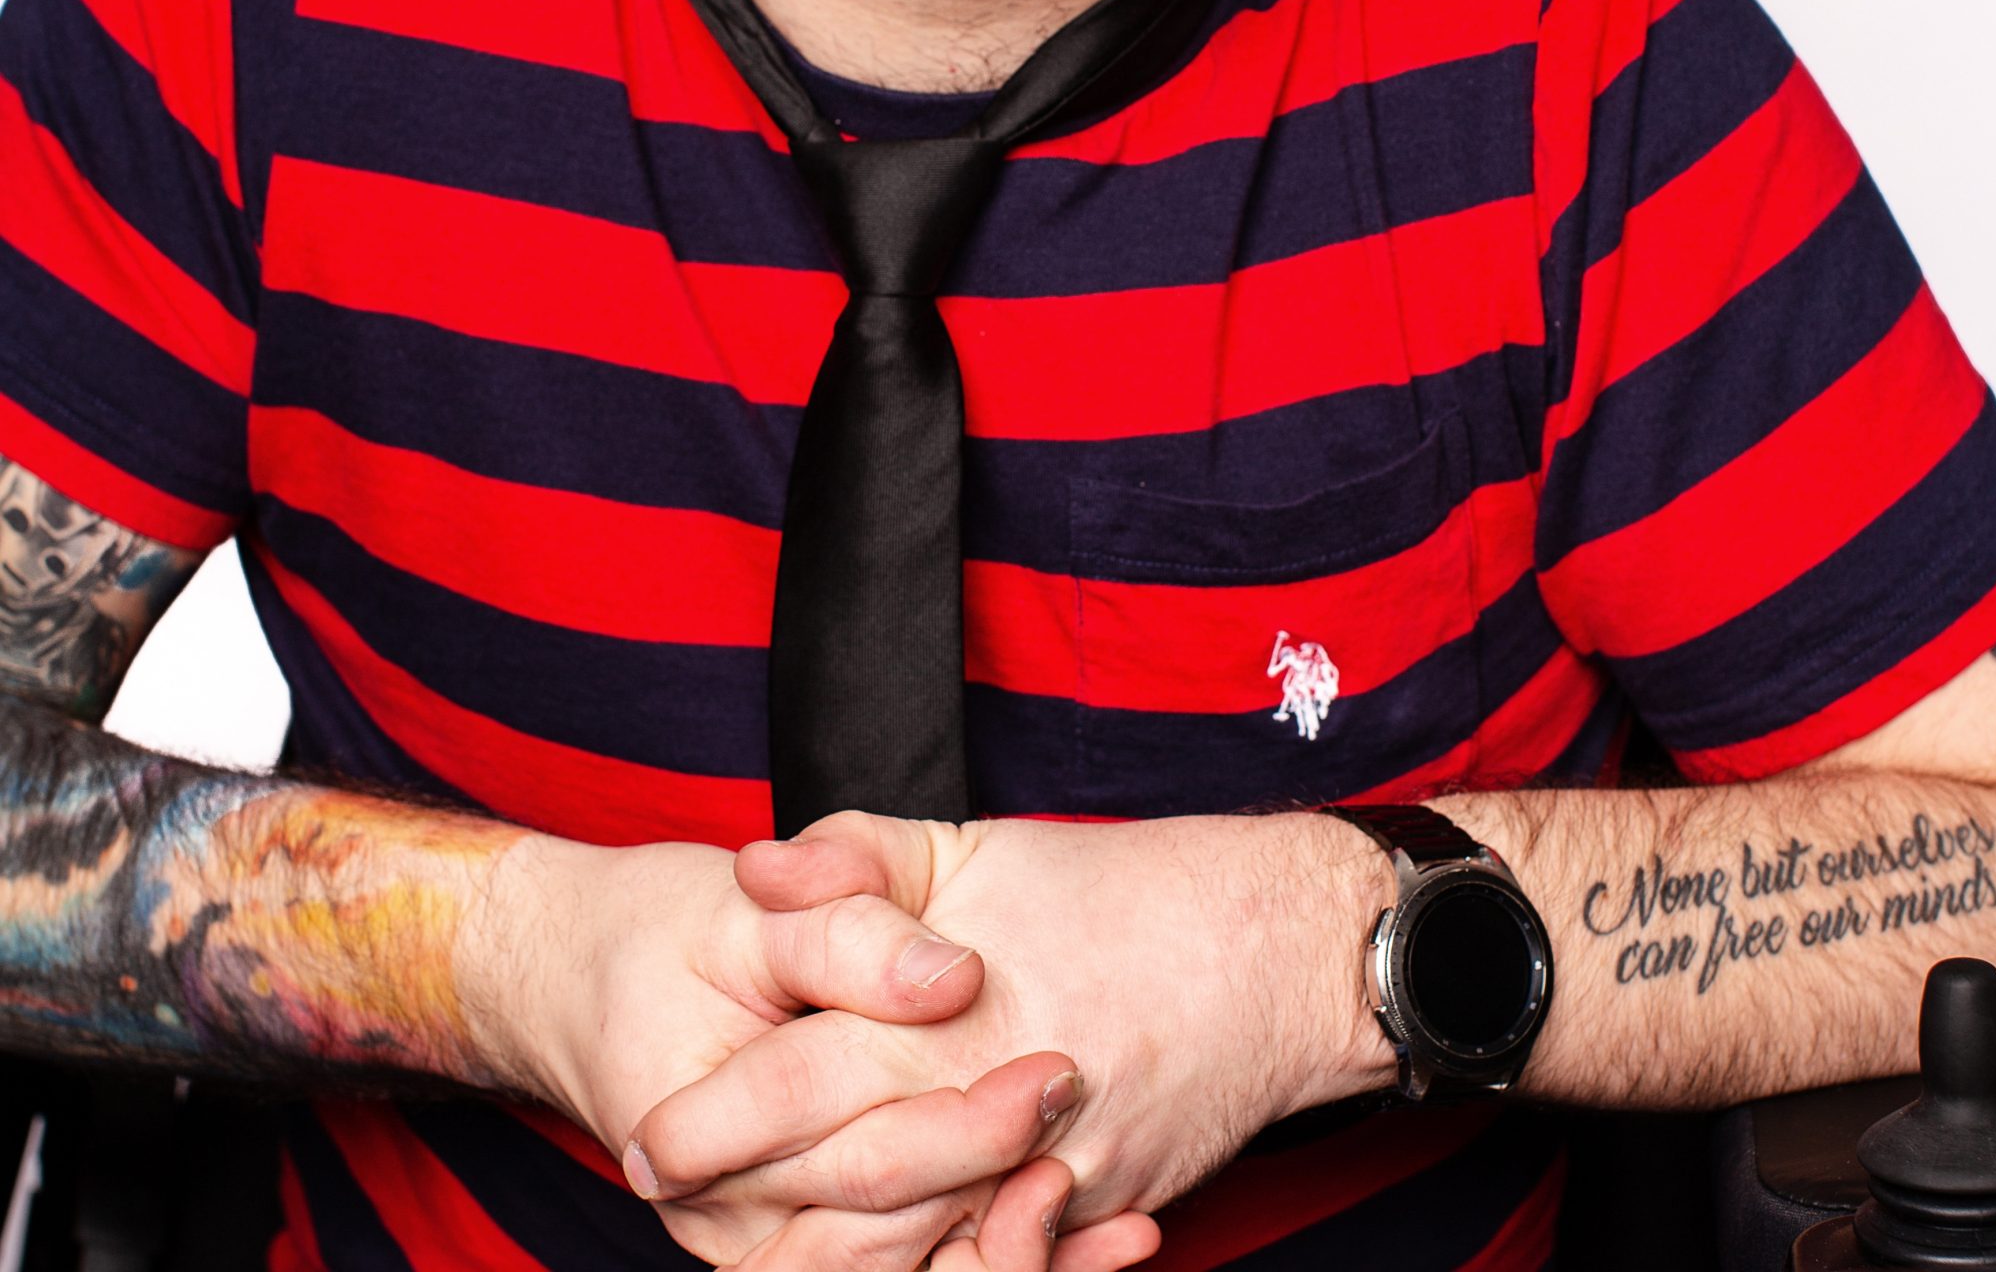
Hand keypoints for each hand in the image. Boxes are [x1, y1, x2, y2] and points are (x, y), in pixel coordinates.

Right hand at [456, 828, 1084, 1262]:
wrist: (582, 983)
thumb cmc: (659, 936)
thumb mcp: (745, 912)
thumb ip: (847, 929)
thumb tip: (953, 974)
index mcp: (705, 1139)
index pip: (861, 1157)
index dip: (965, 1121)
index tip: (1058, 1068)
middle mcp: (735, 1223)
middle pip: (892, 1235)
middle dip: (1003, 1179)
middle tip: (1091, 1109)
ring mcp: (768, 1250)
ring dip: (1016, 1259)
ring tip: (1106, 1204)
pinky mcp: (804, 1250)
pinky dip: (1006, 1268)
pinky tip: (1096, 1239)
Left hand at [626, 811, 1382, 1249]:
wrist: (1271, 952)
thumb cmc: (1117, 890)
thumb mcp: (973, 847)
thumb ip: (854, 857)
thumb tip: (752, 866)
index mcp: (950, 1016)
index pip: (800, 1084)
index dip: (712, 1118)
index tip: (642, 1138)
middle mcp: (989, 1108)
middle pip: (841, 1183)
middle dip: (742, 1197)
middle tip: (663, 1188)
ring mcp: (1046, 1176)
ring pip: (912, 1249)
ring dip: (831, 1248)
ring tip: (759, 1236)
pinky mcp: (1091, 1212)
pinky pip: (996, 1266)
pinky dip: (935, 1269)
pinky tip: (876, 1255)